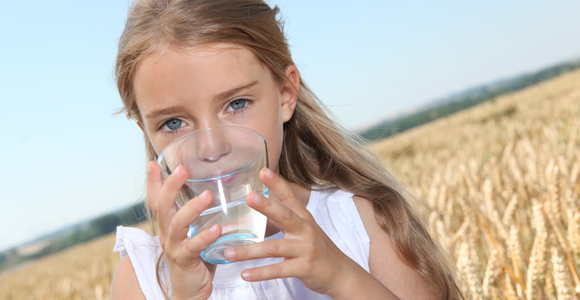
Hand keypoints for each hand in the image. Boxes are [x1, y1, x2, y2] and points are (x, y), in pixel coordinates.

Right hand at [147, 161, 220, 299]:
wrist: (189, 291)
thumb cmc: (195, 257)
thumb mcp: (194, 232)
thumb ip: (200, 214)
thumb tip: (213, 190)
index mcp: (168, 225)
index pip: (156, 200)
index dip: (154, 182)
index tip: (154, 162)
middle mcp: (167, 234)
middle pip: (163, 207)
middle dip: (170, 186)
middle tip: (183, 170)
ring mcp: (174, 248)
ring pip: (177, 224)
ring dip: (192, 209)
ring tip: (208, 197)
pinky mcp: (185, 261)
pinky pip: (193, 247)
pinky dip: (204, 237)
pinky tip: (217, 229)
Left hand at [222, 168, 364, 297]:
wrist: (341, 273)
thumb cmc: (319, 249)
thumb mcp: (306, 229)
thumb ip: (286, 217)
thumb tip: (263, 202)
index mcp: (304, 219)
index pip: (290, 198)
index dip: (278, 184)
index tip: (263, 171)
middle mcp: (305, 231)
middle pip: (285, 216)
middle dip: (267, 206)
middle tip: (249, 197)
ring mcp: (305, 250)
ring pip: (274, 248)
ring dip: (249, 251)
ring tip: (228, 252)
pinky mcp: (304, 268)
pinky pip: (278, 270)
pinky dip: (261, 273)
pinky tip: (245, 274)